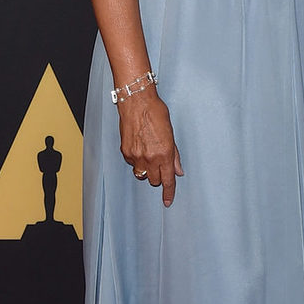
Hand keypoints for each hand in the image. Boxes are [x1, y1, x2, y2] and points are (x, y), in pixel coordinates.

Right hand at [118, 90, 183, 205]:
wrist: (137, 102)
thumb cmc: (156, 113)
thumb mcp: (171, 134)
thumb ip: (174, 155)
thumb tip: (178, 171)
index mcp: (164, 154)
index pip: (168, 180)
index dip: (168, 193)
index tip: (168, 201)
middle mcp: (149, 157)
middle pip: (154, 180)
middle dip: (159, 176)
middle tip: (160, 163)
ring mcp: (135, 156)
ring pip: (142, 174)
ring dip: (147, 169)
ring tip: (149, 154)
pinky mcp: (125, 151)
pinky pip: (132, 164)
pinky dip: (136, 160)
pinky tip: (139, 146)